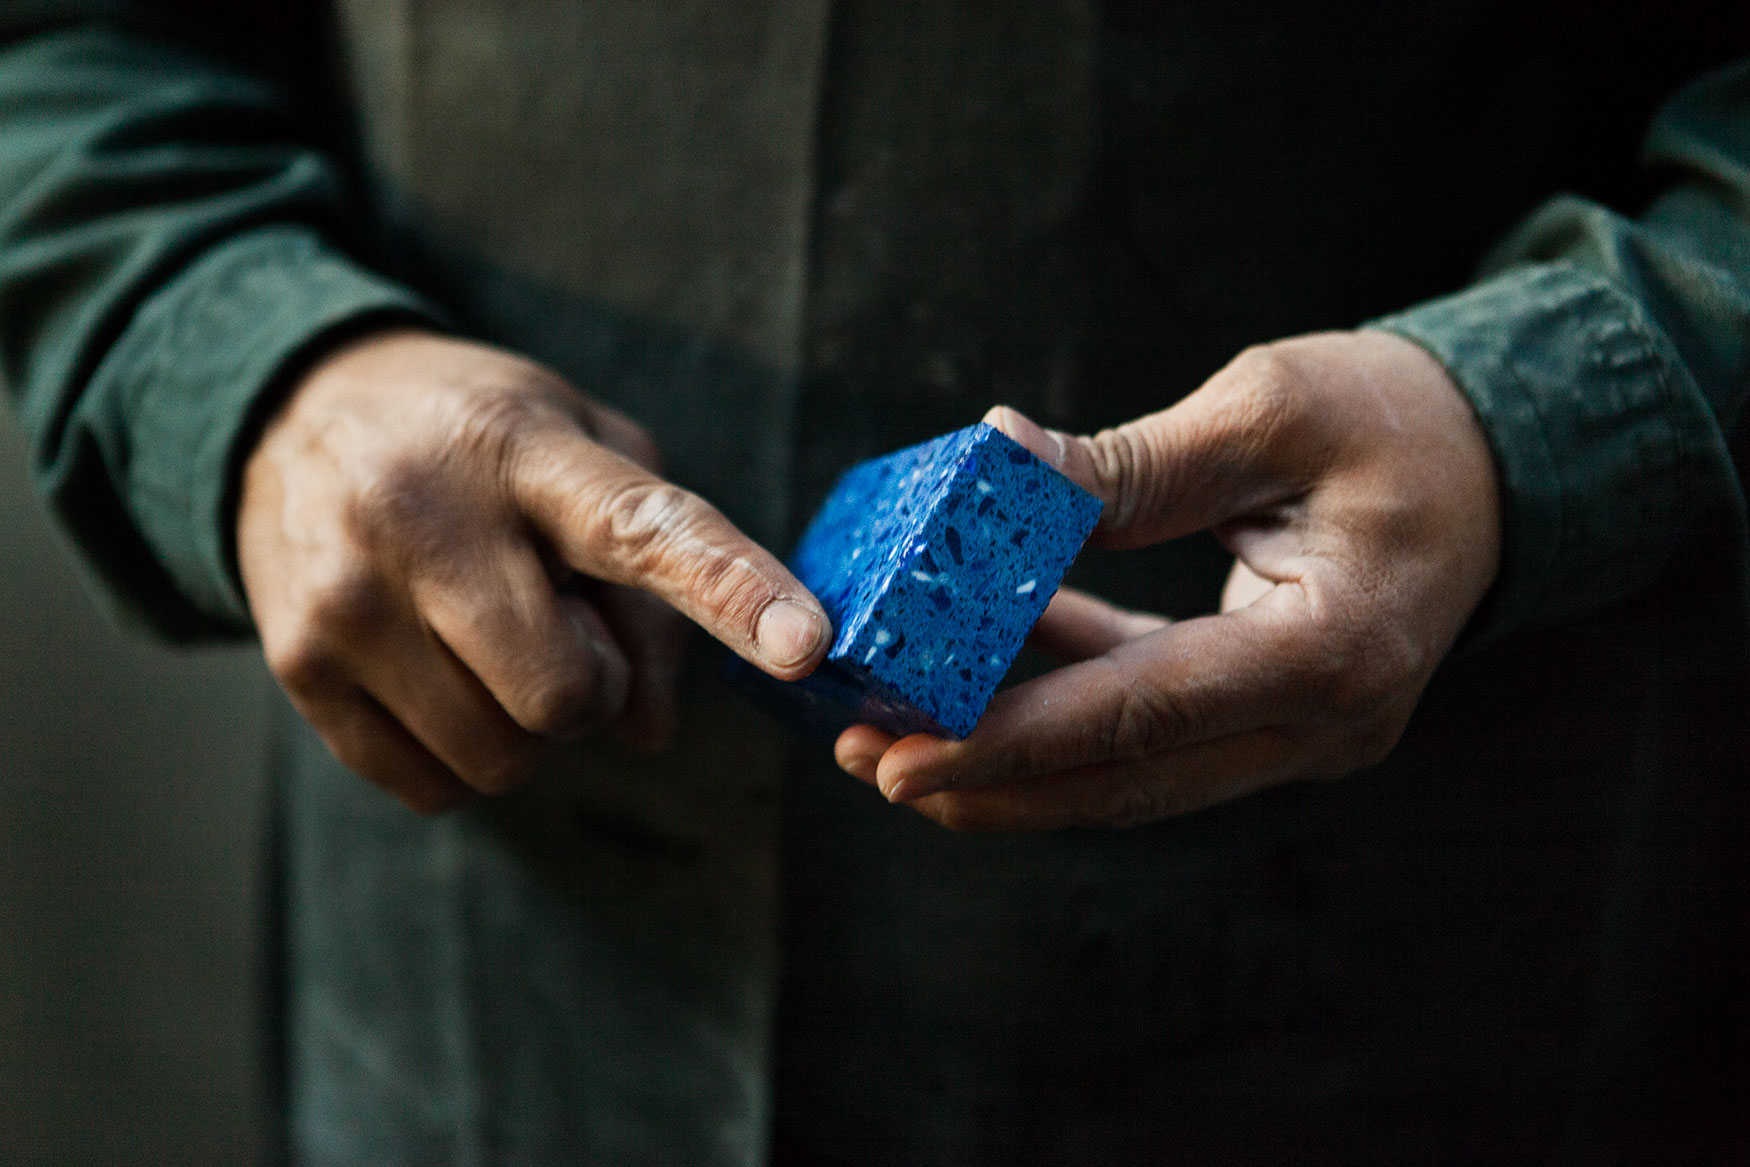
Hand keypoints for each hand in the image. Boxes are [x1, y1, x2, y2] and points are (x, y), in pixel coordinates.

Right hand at [237, 329, 828, 812]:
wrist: (297, 410)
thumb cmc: (480, 442)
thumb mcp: (589, 454)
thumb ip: (656, 581)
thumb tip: (650, 731)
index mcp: (526, 454)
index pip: (645, 531)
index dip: (732, 591)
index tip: (805, 645)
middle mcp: (424, 519)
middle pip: (567, 695)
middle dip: (590, 685)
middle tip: (555, 619)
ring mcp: (348, 598)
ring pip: (501, 758)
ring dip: (523, 724)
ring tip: (484, 632)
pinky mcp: (296, 664)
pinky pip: (431, 786)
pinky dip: (461, 753)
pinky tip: (436, 669)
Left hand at [834, 330, 1500, 830]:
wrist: (1499, 458)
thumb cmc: (1395, 416)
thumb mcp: (1269, 409)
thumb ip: (1135, 462)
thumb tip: (994, 457)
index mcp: (1331, 652)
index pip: (1139, 717)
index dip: (1011, 742)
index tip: (899, 754)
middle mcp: (1323, 723)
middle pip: (1126, 779)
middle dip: (989, 779)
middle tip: (867, 761)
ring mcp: (1305, 733)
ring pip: (1134, 772)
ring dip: (1017, 762)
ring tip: (897, 740)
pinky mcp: (1278, 713)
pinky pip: (1156, 726)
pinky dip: (1071, 707)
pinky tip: (985, 679)